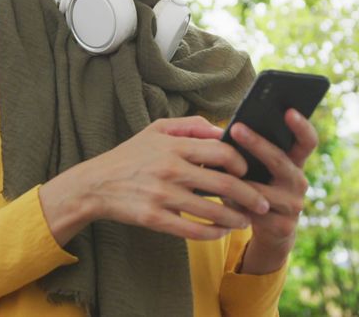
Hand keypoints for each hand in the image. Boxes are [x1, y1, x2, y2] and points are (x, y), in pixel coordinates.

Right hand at [39, 116, 270, 244]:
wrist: (95, 184)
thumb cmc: (131, 155)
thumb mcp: (157, 129)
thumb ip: (191, 126)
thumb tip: (223, 130)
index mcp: (174, 146)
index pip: (222, 151)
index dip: (242, 163)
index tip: (249, 170)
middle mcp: (170, 170)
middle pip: (224, 185)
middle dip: (251, 196)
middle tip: (263, 202)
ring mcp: (162, 196)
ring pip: (212, 212)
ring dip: (236, 219)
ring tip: (247, 221)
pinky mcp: (154, 219)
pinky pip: (192, 231)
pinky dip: (212, 233)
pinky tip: (221, 231)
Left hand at [228, 108, 317, 273]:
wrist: (271, 231)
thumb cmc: (257, 187)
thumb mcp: (259, 169)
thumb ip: (252, 152)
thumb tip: (229, 131)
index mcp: (296, 162)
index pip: (307, 141)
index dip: (301, 126)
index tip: (289, 110)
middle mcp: (299, 181)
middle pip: (280, 161)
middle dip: (257, 144)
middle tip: (236, 128)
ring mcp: (295, 205)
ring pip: (263, 191)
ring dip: (239, 181)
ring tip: (217, 167)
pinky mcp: (285, 226)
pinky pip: (255, 212)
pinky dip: (236, 204)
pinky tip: (220, 197)